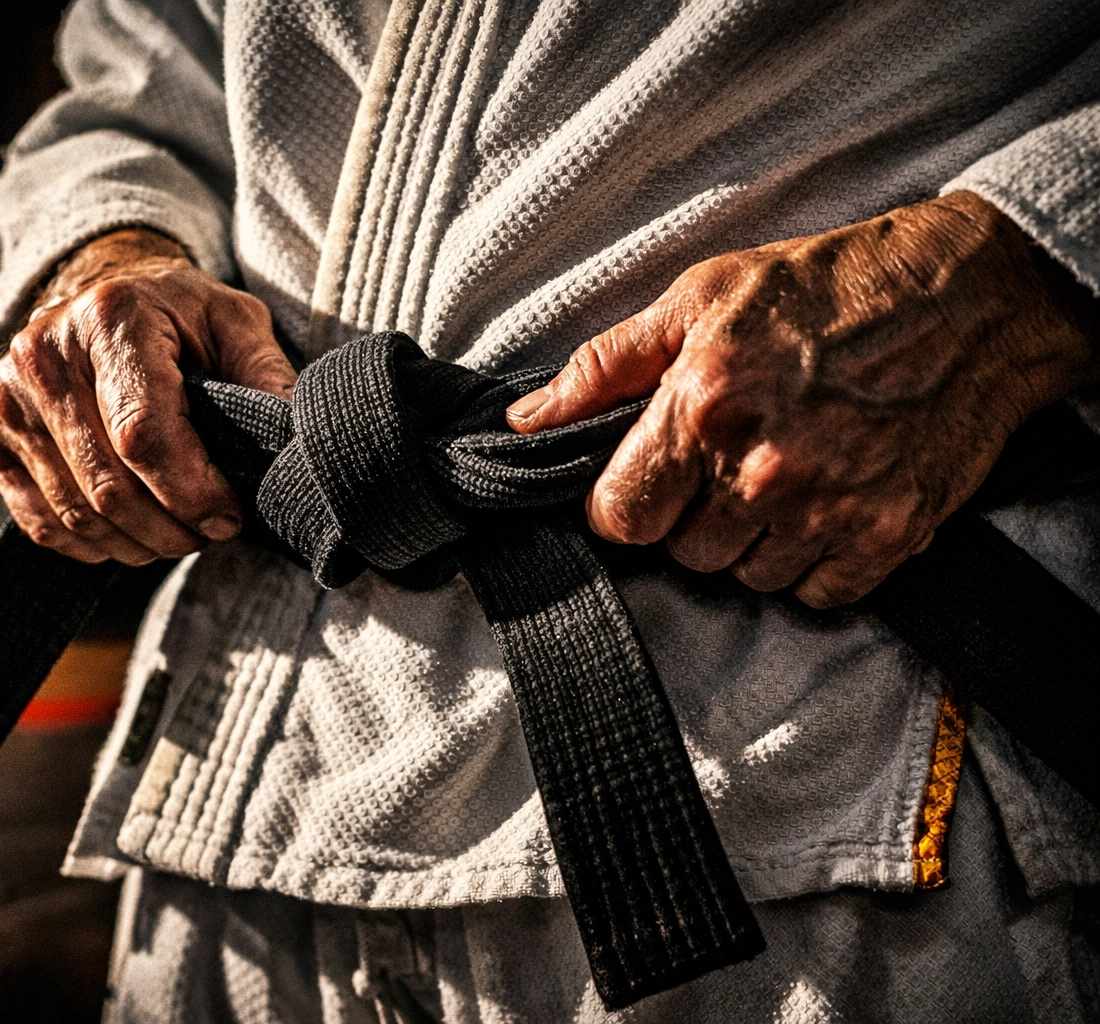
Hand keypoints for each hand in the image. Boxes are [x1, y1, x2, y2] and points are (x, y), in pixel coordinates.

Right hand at [0, 228, 297, 563]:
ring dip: (135, 544)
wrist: (102, 292)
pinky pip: (38, 520)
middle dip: (170, 529)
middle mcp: (44, 354)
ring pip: (75, 512)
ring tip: (176, 535)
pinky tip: (127, 536)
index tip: (229, 515)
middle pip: (108, 486)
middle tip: (208, 533)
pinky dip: (89, 546)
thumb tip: (295, 442)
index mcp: (111, 318)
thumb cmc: (178, 316)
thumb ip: (267, 377)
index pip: (143, 434)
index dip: (191, 492)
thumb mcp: (236, 322)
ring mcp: (6, 396)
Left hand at [507, 191, 1097, 606]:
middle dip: (692, 516)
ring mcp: (829, 508)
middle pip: (683, 553)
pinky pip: (815, 593)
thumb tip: (527, 422)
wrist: (974, 296)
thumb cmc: (829, 287)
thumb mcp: (701, 297)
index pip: (620, 518)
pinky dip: (814, 561)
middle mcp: (762, 468)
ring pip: (746, 577)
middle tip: (728, 461)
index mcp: (703, 406)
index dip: (626, 503)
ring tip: (782, 474)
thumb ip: (605, 367)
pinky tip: (827, 501)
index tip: (647, 481)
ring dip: (752, 541)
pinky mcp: (888, 535)